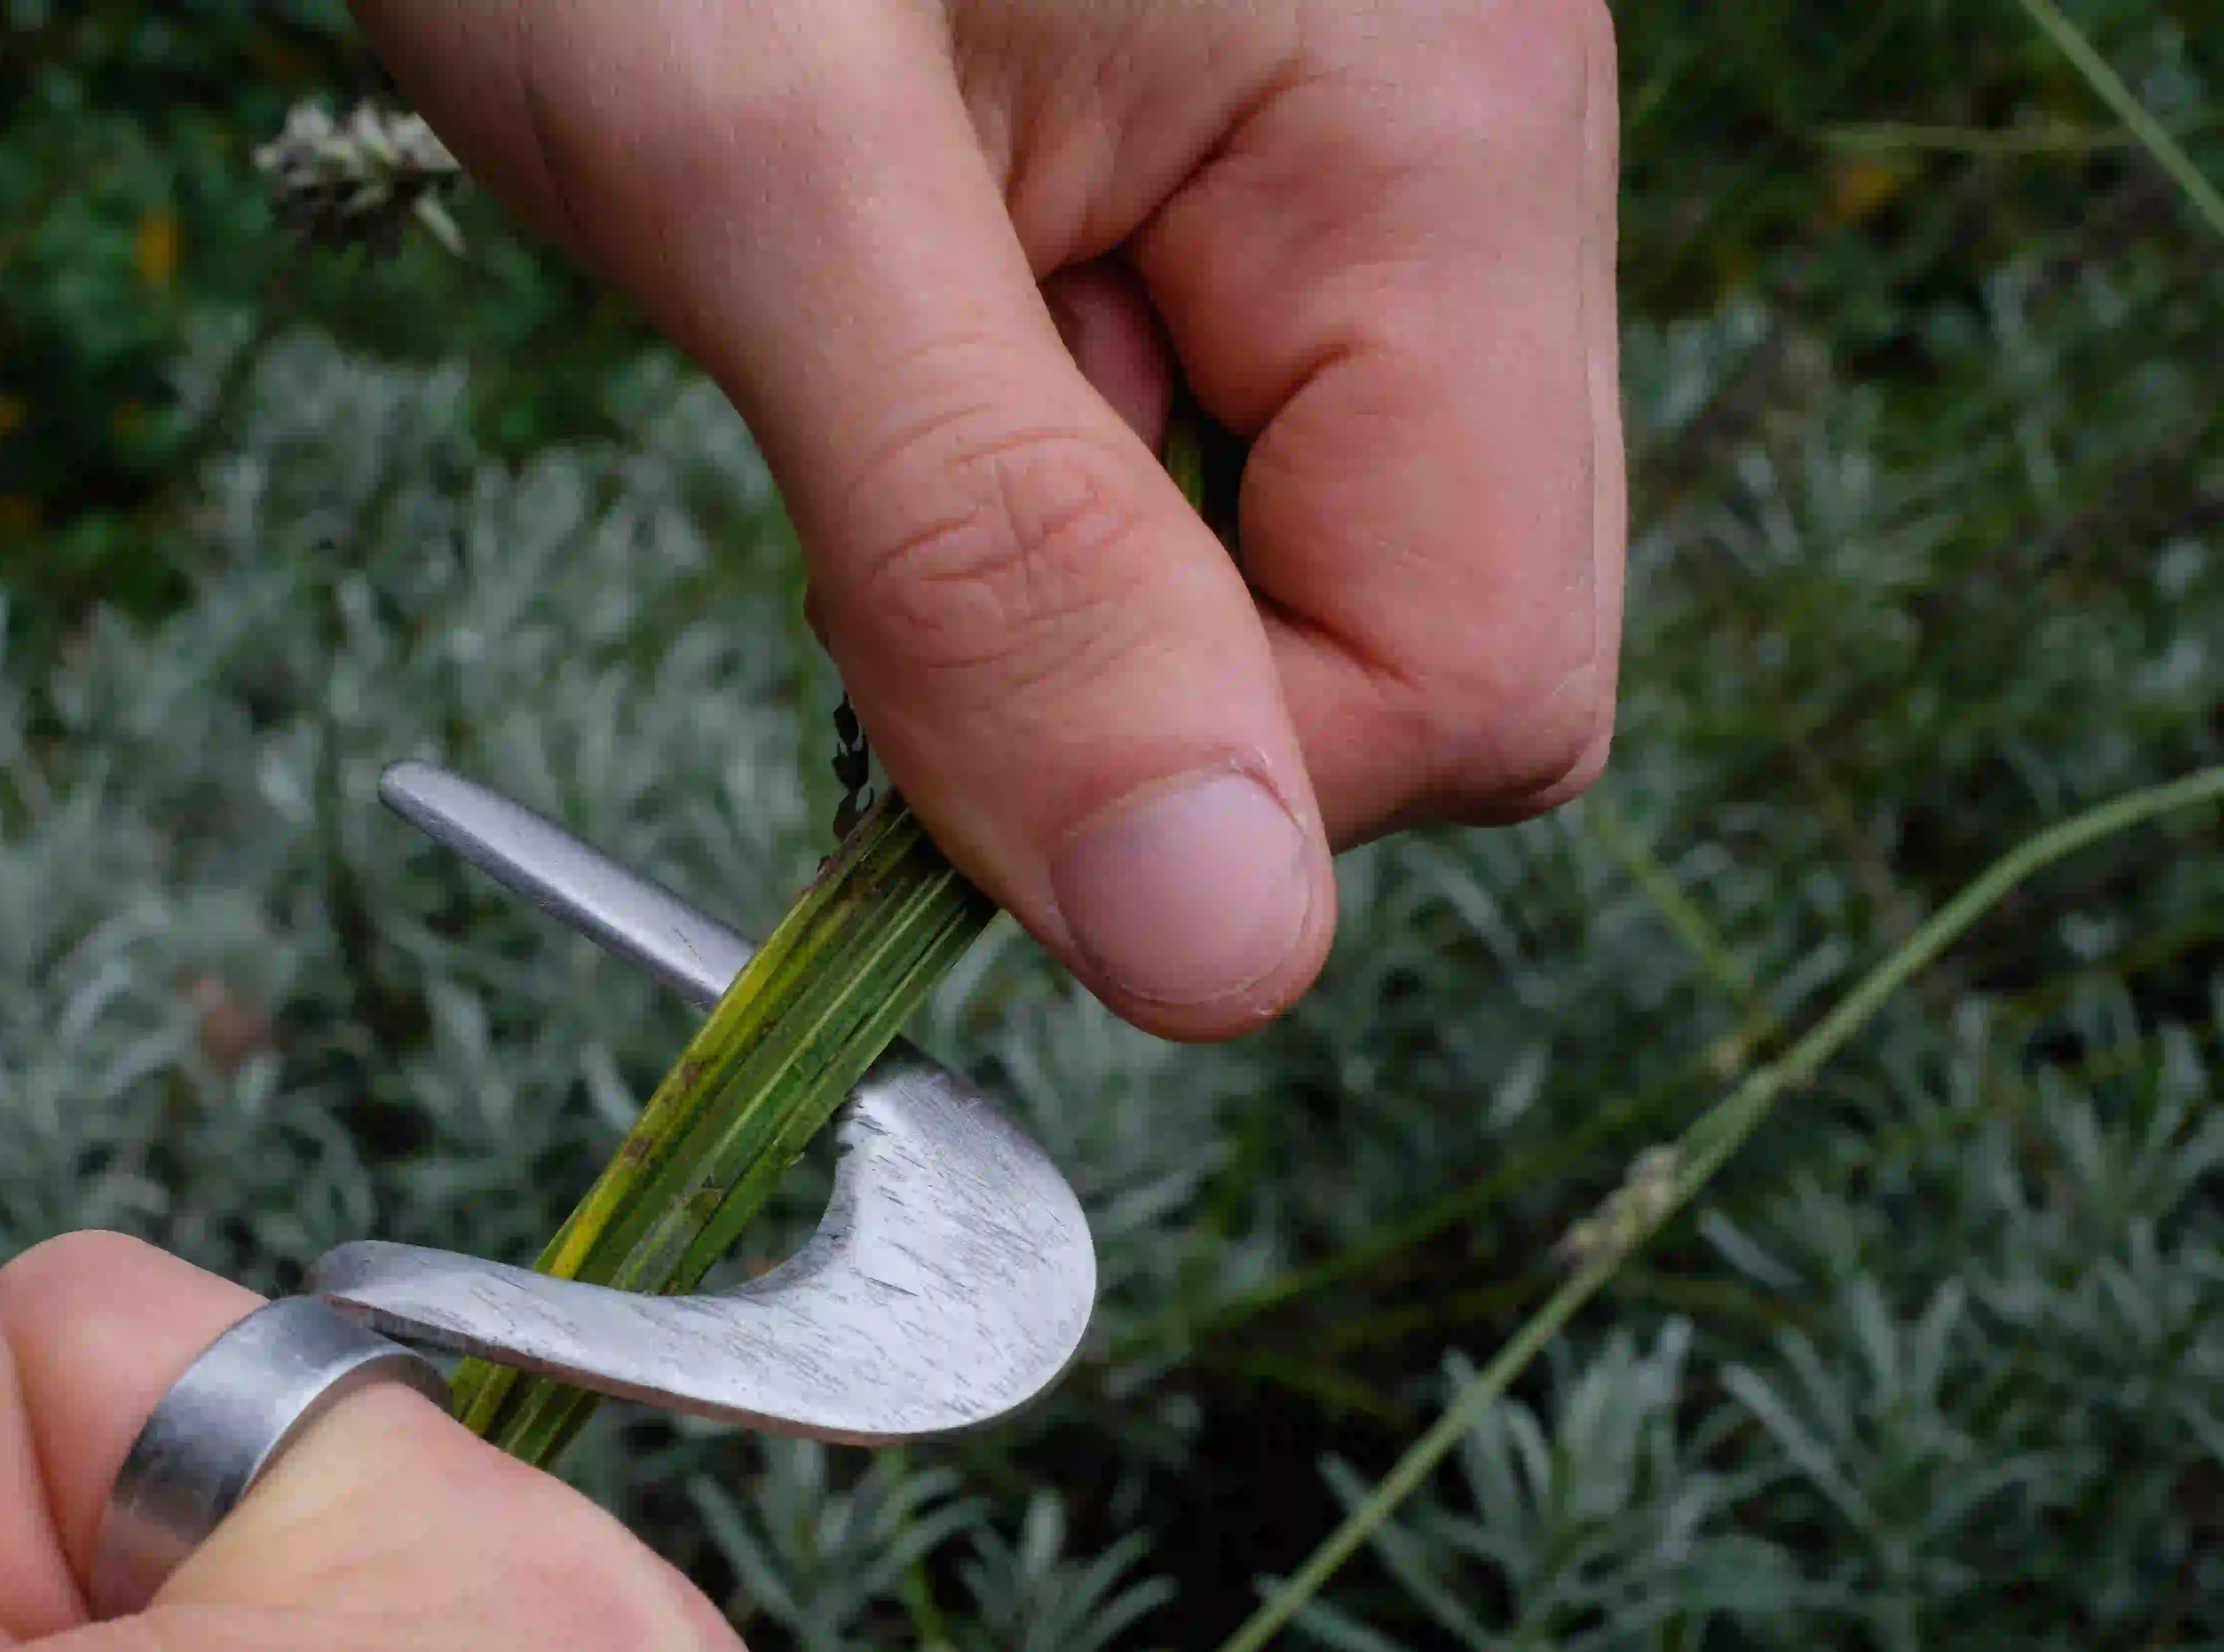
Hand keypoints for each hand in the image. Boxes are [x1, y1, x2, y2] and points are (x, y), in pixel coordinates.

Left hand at [357, 0, 1622, 1037]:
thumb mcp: (758, 180)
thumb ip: (993, 561)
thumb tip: (1224, 942)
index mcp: (1435, 126)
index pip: (1475, 683)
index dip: (1193, 769)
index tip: (934, 657)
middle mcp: (1465, 159)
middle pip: (1436, 650)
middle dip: (1138, 667)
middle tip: (902, 456)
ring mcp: (1371, 183)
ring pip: (1308, 586)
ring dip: (1064, 572)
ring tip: (897, 332)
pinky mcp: (1253, 210)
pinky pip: (1207, 482)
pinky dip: (1037, 490)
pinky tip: (928, 308)